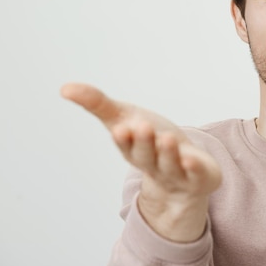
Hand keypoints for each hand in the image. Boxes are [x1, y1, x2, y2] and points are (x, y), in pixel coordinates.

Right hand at [61, 82, 221, 241]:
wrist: (184, 172)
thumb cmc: (151, 140)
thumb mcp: (125, 119)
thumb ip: (98, 104)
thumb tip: (64, 88)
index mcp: (134, 150)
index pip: (126, 146)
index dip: (124, 139)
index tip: (121, 128)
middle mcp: (154, 164)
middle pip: (147, 156)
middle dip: (144, 142)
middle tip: (142, 127)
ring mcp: (178, 173)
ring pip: (171, 164)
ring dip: (168, 153)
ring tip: (166, 138)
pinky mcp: (200, 177)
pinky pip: (198, 174)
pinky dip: (195, 168)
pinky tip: (191, 159)